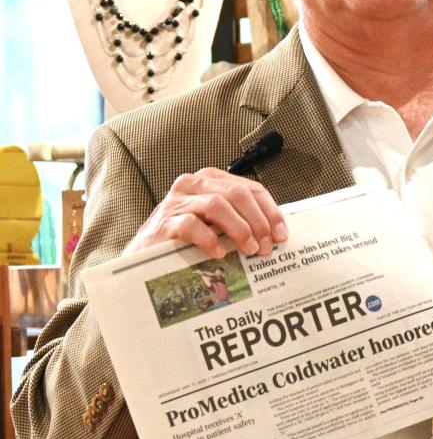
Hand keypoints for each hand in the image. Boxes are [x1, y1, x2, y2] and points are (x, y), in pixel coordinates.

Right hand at [123, 168, 287, 258]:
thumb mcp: (216, 225)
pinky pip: (192, 225)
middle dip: (258, 221)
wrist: (145, 257)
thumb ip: (240, 221)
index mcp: (211, 181)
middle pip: (237, 194)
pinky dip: (210, 240)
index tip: (282, 235)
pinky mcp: (164, 222)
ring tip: (249, 250)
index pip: (250, 189)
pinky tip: (220, 253)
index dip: (270, 211)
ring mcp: (177, 201)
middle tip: (266, 247)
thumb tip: (275, 234)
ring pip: (217, 205)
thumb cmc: (185, 241)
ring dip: (239, 229)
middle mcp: (193, 185)